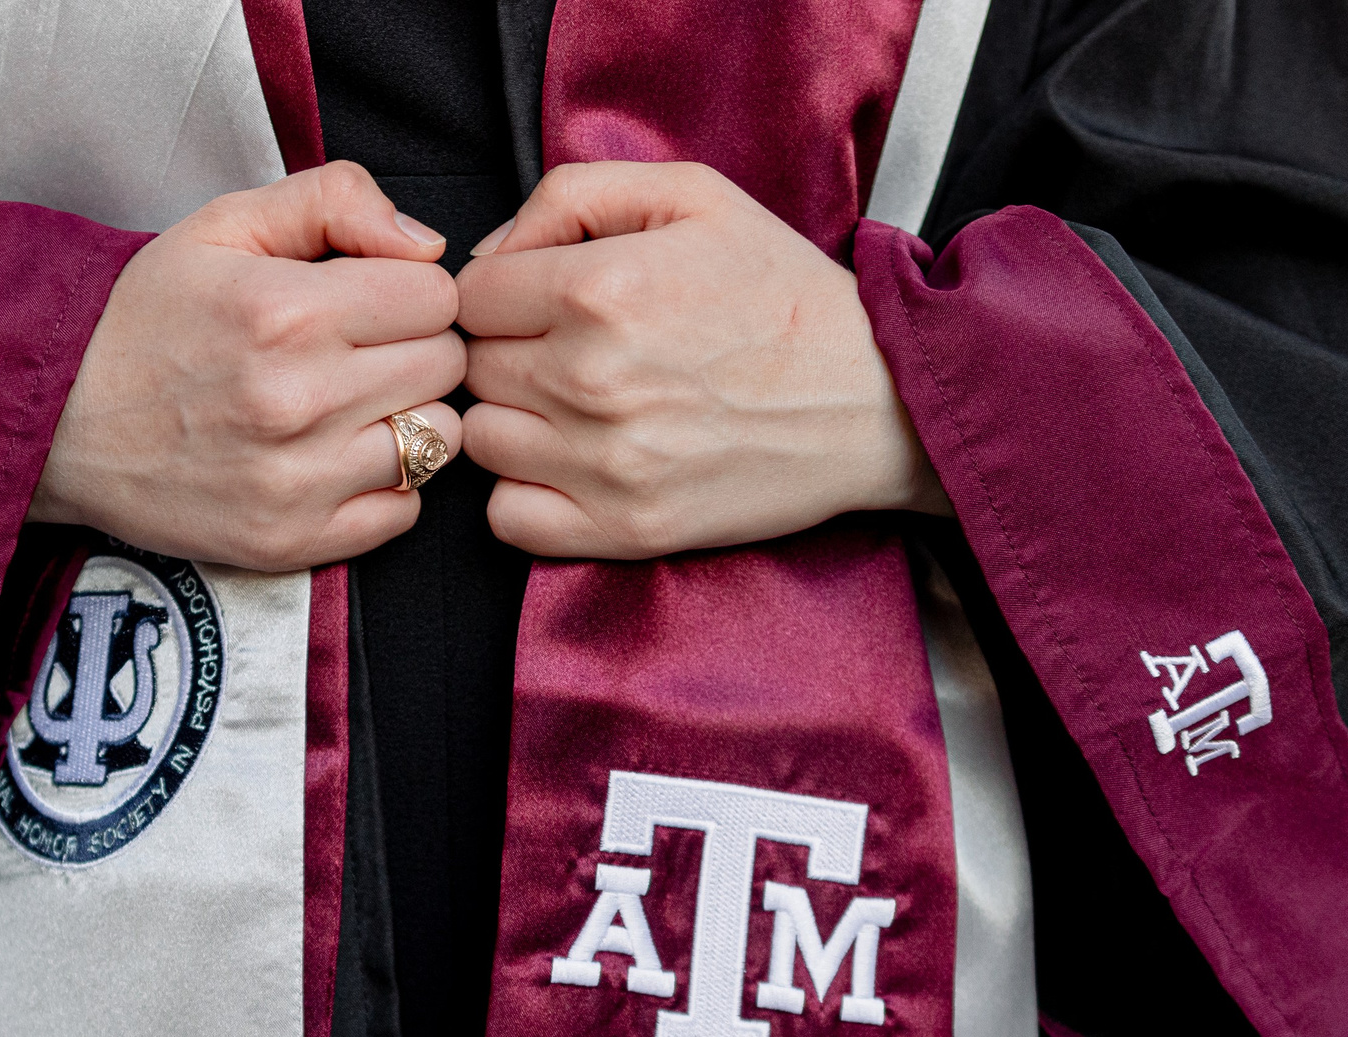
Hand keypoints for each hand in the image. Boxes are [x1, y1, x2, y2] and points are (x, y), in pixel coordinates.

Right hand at [29, 162, 466, 571]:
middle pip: (446, 366)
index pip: (436, 295)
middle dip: (414, 348)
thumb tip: (428, 245)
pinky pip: (405, 513)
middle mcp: (299, 400)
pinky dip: (386, 486)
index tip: (370, 299)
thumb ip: (333, 201)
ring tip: (349, 405)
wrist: (59, 423)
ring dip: (407, 418)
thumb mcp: (223, 225)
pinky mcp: (291, 540)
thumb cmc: (145, 319)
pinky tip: (336, 458)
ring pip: (439, 440)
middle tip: (357, 351)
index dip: (409, 289)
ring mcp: (297, 480)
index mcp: (288, 311)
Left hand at [456, 162, 947, 560]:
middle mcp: (589, 378)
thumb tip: (488, 253)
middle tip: (573, 354)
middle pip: (474, 368)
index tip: (547, 304)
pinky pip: (507, 518)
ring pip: (483, 441)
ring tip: (577, 409)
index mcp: (598, 287)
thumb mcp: (692, 196)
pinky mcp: (623, 529)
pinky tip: (573, 467)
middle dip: (510, 354)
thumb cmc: (782, 294)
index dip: (503, 294)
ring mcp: (603, 463)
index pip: (471, 296)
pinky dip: (525, 496)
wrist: (876, 400)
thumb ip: (572, 196)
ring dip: (516, 423)